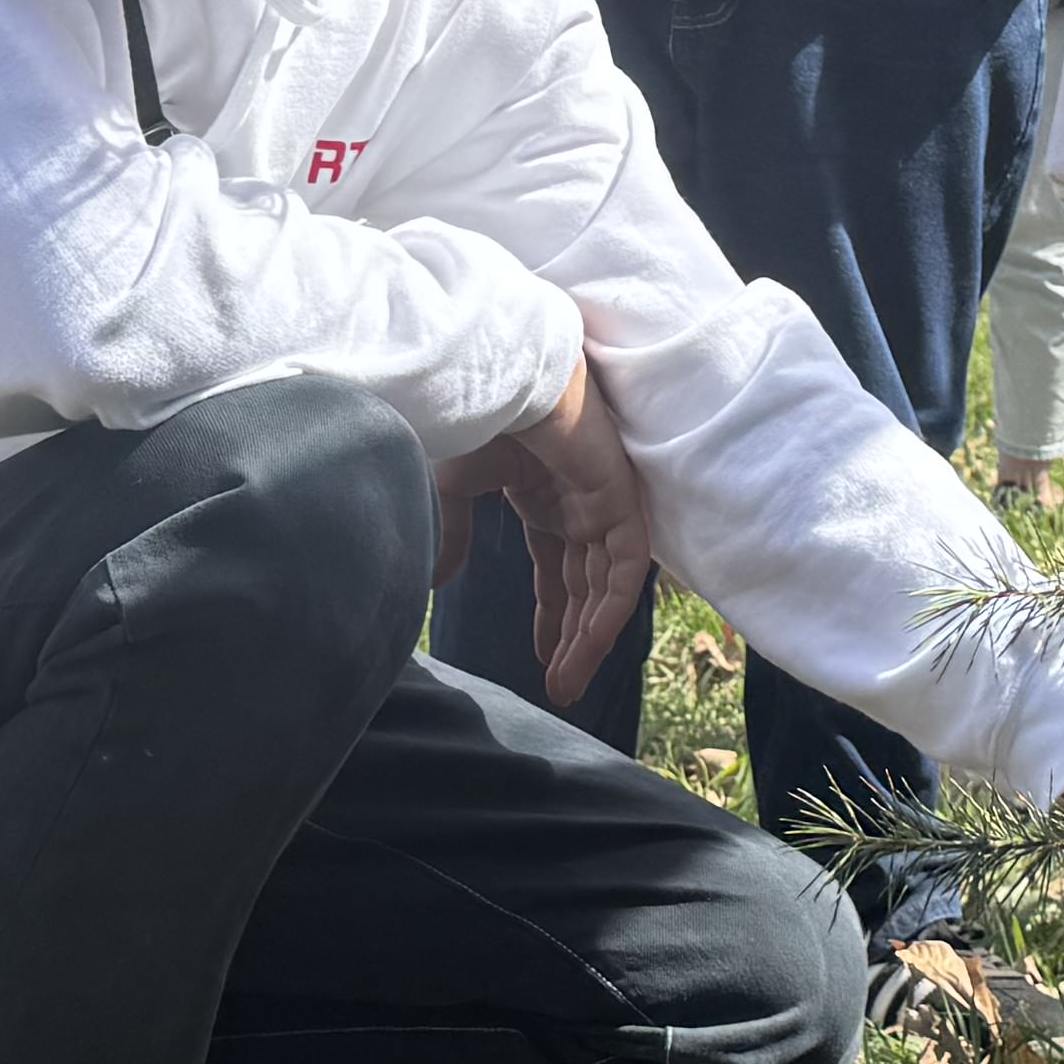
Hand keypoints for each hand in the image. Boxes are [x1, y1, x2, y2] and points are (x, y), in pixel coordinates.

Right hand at [431, 359, 654, 700]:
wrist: (494, 377)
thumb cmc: (475, 418)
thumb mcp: (454, 489)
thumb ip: (454, 534)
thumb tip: (435, 581)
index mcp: (544, 498)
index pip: (557, 571)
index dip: (552, 618)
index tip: (542, 662)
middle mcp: (578, 503)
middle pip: (585, 585)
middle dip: (573, 638)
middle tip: (560, 686)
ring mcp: (601, 500)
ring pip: (607, 584)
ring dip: (591, 635)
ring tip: (569, 682)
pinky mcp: (618, 497)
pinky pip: (628, 566)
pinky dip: (611, 607)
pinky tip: (590, 644)